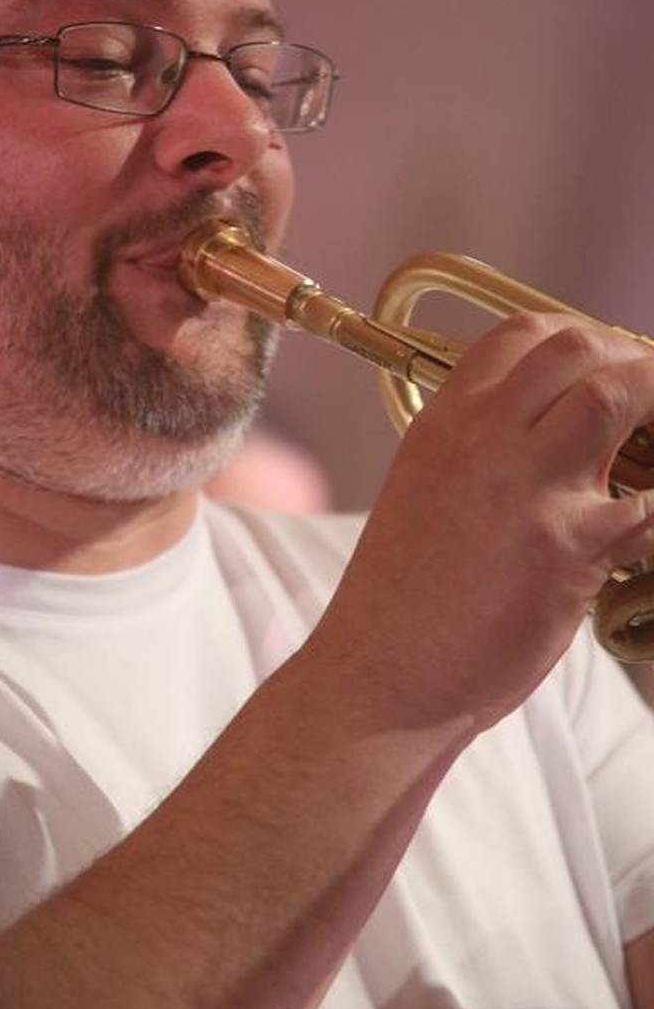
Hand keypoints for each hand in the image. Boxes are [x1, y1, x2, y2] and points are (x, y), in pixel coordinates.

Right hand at [329, 311, 653, 728]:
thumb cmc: (404, 599)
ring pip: (615, 396)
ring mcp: (526, 487)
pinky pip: (647, 502)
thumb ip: (485, 454)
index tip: (606, 366)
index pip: (520, 336)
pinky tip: (648, 524)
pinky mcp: (566, 546)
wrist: (382, 673)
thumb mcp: (425, 494)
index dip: (579, 339)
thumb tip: (562, 439)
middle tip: (649, 398)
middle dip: (630, 361)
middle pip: (576, 348)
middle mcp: (481, 438)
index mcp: (443, 423)